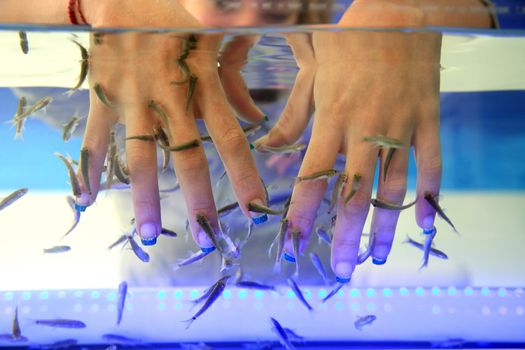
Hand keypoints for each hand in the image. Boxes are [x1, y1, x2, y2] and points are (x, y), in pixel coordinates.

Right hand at [77, 0, 267, 246]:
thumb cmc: (179, 8)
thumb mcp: (217, 33)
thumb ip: (236, 78)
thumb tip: (257, 118)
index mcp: (199, 81)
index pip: (229, 137)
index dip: (244, 174)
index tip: (257, 207)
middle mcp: (167, 97)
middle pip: (186, 157)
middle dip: (198, 199)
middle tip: (209, 237)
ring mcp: (131, 98)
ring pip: (140, 156)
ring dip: (145, 197)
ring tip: (150, 234)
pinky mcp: (103, 93)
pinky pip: (95, 135)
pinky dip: (91, 167)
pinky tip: (87, 198)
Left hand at [255, 1, 441, 280]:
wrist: (398, 7)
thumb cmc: (349, 36)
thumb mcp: (313, 71)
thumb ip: (293, 116)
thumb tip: (268, 148)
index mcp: (332, 117)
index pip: (314, 177)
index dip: (303, 215)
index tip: (294, 245)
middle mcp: (365, 128)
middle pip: (353, 192)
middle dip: (344, 234)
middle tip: (340, 268)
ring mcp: (400, 124)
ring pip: (392, 185)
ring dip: (385, 224)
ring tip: (377, 256)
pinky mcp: (428, 116)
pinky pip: (432, 162)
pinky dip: (431, 193)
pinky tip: (426, 223)